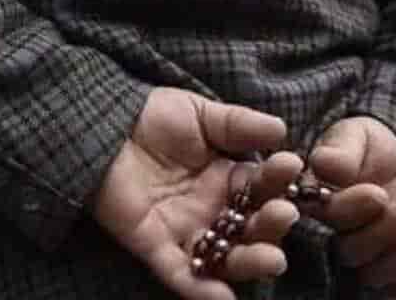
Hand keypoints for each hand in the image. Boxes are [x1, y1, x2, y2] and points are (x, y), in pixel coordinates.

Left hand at [94, 87, 301, 299]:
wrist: (103, 127)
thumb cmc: (154, 117)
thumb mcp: (200, 114)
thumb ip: (238, 125)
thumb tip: (280, 129)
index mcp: (229, 178)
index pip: (262, 186)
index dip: (278, 179)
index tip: (292, 166)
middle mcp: (214, 209)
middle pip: (251, 227)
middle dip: (272, 224)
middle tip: (285, 214)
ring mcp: (187, 230)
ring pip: (226, 255)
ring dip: (250, 261)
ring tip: (272, 259)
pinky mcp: (156, 246)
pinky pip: (181, 273)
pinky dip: (201, 289)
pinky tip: (224, 298)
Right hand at [307, 116, 395, 299]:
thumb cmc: (371, 146)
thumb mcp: (356, 136)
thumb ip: (342, 150)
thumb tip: (323, 162)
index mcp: (305, 203)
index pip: (313, 217)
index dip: (343, 210)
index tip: (376, 193)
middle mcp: (322, 237)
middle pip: (340, 251)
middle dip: (376, 234)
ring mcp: (354, 258)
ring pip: (367, 272)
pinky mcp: (384, 271)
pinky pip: (391, 291)